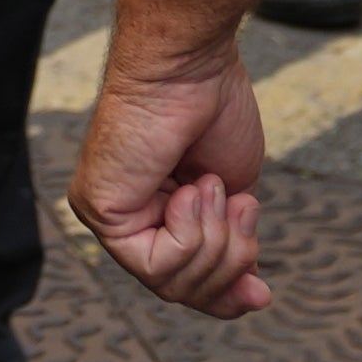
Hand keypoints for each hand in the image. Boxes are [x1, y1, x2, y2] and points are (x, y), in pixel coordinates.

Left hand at [73, 35, 275, 316]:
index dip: (225, 296)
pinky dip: (189, 230)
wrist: (192, 65)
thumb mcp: (233, 195)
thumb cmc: (213, 111)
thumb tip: (251, 297)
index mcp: (155, 213)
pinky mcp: (98, 209)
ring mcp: (106, 215)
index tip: (263, 293)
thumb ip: (231, 244)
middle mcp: (125, 218)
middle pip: (181, 289)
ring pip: (171, 282)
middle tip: (241, 207)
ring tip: (212, 185)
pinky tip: (190, 189)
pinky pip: (155, 263)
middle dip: (228, 260)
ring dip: (214, 239)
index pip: (184, 283)